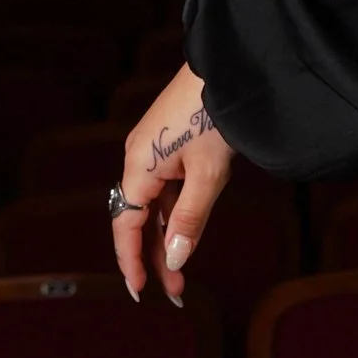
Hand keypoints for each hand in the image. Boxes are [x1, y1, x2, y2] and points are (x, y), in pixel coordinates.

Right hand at [114, 64, 232, 305]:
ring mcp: (154, 150)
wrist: (232, 66)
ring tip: (181, 272)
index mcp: (139, 166)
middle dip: (154, 256)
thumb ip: (190, 219)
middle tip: (174, 289)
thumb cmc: (217, 115)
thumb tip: (173, 259)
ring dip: (166, 238)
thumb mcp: (209, 174)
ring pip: (154, 205)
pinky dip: (174, 213)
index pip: (125, 225)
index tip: (140, 290)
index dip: (130, 260)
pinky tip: (184, 233)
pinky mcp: (170, 143)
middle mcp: (139, 159)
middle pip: (139, 219)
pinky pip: (166, 188)